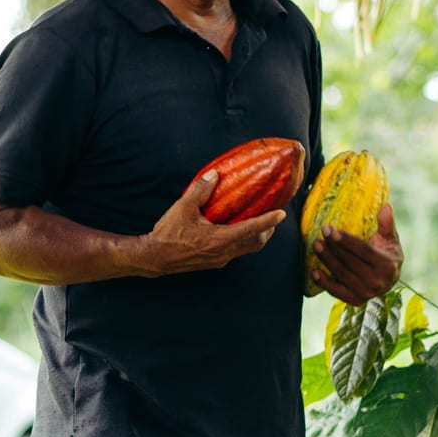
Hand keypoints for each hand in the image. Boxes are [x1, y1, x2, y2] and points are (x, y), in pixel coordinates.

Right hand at [136, 171, 286, 276]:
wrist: (155, 258)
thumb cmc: (168, 233)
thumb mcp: (182, 207)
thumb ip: (200, 190)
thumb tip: (215, 175)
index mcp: (218, 239)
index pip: (250, 229)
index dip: (268, 221)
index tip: (281, 213)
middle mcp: (223, 252)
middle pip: (255, 243)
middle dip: (267, 230)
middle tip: (273, 215)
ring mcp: (220, 259)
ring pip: (247, 248)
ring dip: (257, 236)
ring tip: (260, 221)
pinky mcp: (215, 262)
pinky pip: (237, 251)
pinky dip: (244, 240)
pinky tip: (238, 229)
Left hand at [311, 202, 401, 305]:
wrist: (389, 279)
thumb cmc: (387, 253)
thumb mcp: (390, 238)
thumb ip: (387, 224)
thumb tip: (386, 206)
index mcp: (387, 265)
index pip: (363, 251)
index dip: (346, 241)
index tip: (331, 230)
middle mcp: (378, 282)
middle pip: (350, 263)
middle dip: (333, 247)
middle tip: (321, 233)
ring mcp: (367, 293)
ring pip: (342, 275)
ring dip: (327, 261)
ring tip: (316, 245)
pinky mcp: (356, 301)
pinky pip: (337, 292)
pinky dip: (325, 283)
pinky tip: (314, 272)